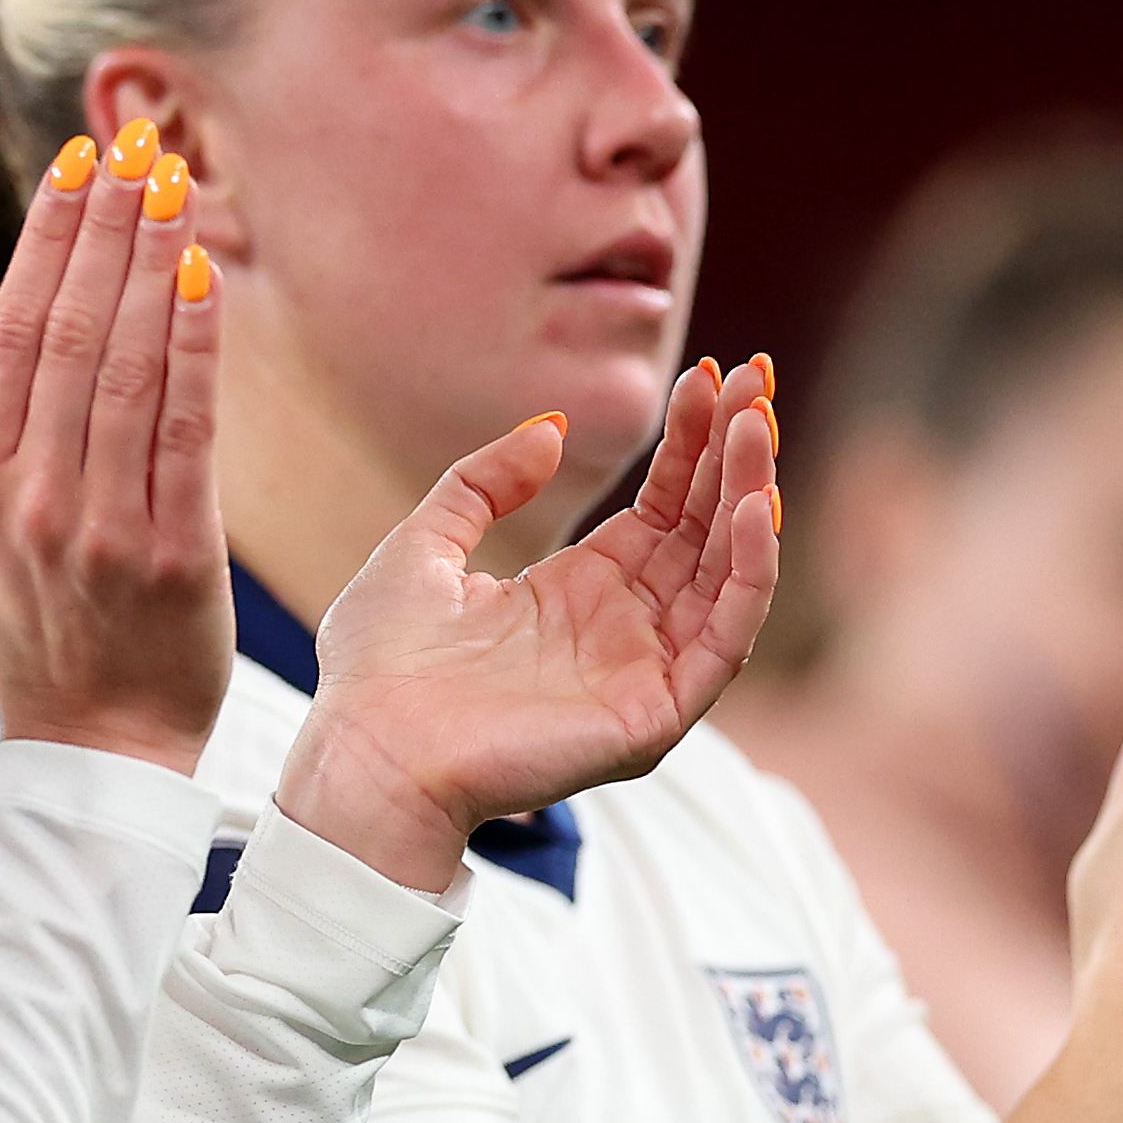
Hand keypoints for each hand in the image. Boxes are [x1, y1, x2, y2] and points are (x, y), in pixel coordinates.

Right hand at [0, 122, 228, 773]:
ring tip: (174, 180)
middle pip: (67, 331)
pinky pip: (183, 427)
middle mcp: (28, 496)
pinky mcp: (173, 553)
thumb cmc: (25, 619)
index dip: (44, 240)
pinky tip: (203, 275)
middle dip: (101, 226)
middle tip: (133, 142)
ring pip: (124, 365)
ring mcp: (99, 525)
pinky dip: (193, 345)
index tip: (73, 165)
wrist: (94, 744)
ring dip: (151, 260)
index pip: (9, 333)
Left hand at [273, 357, 783, 888]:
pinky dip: (750, 574)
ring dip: (750, 495)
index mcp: (577, 591)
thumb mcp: (424, 543)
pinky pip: (724, 639)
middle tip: (756, 376)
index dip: (690, 443)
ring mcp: (644, 672)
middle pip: (703, 530)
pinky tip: (753, 508)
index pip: (661, 507)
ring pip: (727, 573)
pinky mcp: (655, 714)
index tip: (709, 373)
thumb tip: (552, 426)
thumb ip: (484, 482)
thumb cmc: (380, 666)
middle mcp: (623, 629)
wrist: (364, 749)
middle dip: (734, 453)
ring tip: (758, 424)